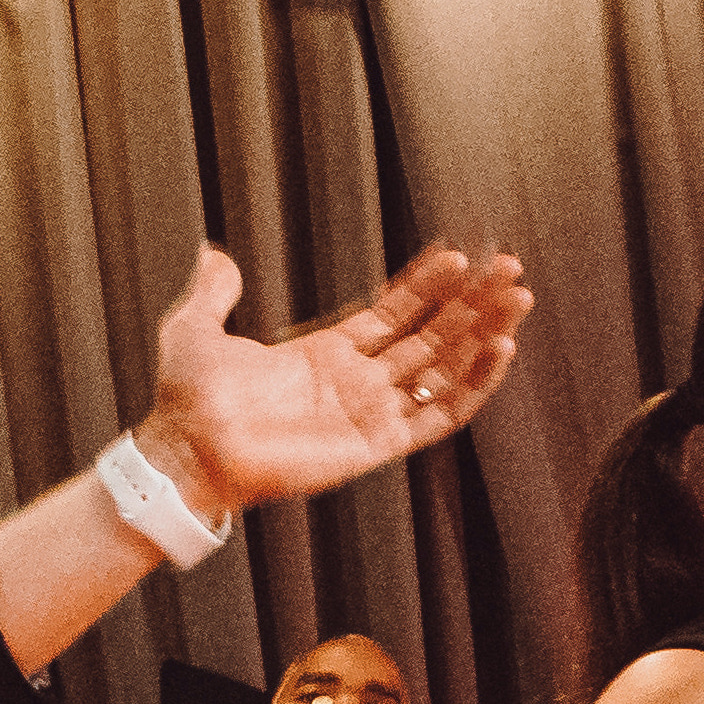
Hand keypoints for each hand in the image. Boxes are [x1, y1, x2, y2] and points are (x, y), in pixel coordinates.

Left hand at [132, 243, 532, 517]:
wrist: (186, 450)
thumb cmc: (185, 401)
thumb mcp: (194, 328)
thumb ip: (212, 291)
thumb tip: (213, 252)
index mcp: (323, 357)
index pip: (392, 314)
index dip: (427, 286)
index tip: (459, 256)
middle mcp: (353, 384)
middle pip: (431, 337)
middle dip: (472, 303)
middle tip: (509, 268)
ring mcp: (368, 413)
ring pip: (445, 370)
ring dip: (484, 335)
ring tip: (517, 298)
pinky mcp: (377, 443)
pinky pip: (439, 416)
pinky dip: (473, 384)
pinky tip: (500, 348)